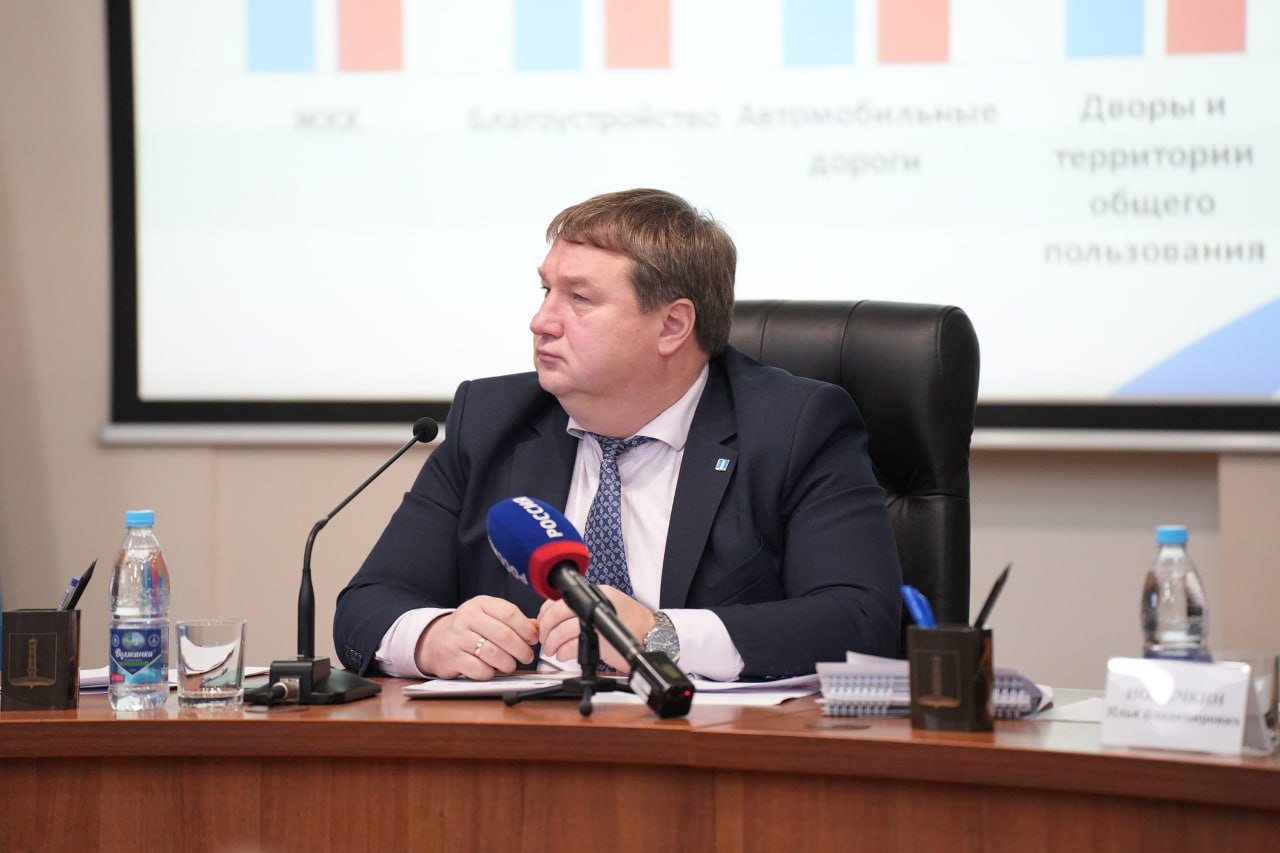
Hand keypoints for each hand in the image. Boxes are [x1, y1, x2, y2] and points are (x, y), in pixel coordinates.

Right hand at [415, 595, 538, 679]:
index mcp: (480, 604)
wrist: (436, 640)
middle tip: (527, 656)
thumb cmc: (469, 628)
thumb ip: (512, 621)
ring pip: (492, 653)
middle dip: (521, 649)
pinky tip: (492, 670)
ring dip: (508, 663)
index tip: (534, 639)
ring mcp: (457, 637)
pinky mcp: (452, 657)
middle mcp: (467, 617)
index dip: (526, 628)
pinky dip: (490, 672)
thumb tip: (537, 629)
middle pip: (503, 635)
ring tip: (511, 665)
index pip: (509, 613)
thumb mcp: (489, 616)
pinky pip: (479, 669)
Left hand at [538, 587, 656, 673]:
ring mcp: (597, 622)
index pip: (559, 600)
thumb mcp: (607, 607)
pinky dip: (564, 653)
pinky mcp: (600, 641)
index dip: (545, 613)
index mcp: (595, 594)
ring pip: (562, 630)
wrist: (652, 634)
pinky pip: (572, 646)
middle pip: (557, 613)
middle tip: (545, 640)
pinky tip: (564, 655)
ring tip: (553, 650)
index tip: (543, 623)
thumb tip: (557, 617)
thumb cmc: (630, 623)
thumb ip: (585, 608)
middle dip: (546, 629)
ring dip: (552, 643)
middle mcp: (595, 604)